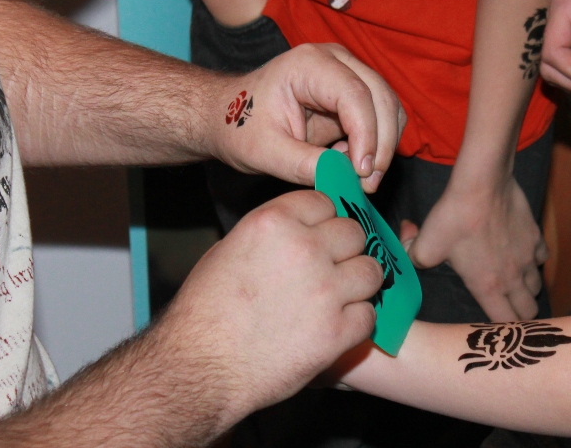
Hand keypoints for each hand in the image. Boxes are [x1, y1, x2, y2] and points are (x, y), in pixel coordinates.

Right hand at [154, 191, 382, 425]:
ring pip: (371, 271)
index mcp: (275, 222)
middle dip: (345, 250)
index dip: (323, 220)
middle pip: (354, 233)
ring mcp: (326, 290)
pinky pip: (369, 315)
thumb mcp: (228, 250)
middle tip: (331, 269)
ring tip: (340, 298)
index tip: (319, 236)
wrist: (200, 368)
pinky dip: (356, 323)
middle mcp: (305, 249)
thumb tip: (300, 229)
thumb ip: (272, 234)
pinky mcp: (337, 331)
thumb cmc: (205, 313)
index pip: (324, 202)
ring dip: (359, 284)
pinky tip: (336, 327)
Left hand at [212, 43, 405, 192]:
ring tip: (356, 175)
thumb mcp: (266, 153)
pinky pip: (382, 117)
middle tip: (368, 183)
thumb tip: (344, 177)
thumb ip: (305, 165)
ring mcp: (348, 72)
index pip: (355, 94)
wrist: (230, 117)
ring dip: (383, 145)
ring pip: (389, 107)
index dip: (367, 135)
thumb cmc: (241, 128)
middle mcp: (335, 60)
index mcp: (308, 64)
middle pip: (381, 97)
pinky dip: (377, 143)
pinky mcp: (354, 91)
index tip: (362, 172)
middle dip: (382, 144)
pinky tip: (349, 161)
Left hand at [406, 173, 548, 320]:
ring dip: (527, 289)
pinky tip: (522, 254)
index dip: (501, 331)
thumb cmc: (453, 217)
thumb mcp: (425, 244)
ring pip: (536, 286)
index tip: (493, 327)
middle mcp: (513, 277)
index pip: (505, 324)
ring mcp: (528, 258)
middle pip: (529, 311)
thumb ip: (415, 260)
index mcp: (488, 287)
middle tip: (508, 307)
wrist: (482, 184)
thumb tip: (408, 256)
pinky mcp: (536, 237)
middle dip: (520, 314)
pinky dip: (534, 261)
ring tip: (513, 282)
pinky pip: (541, 258)